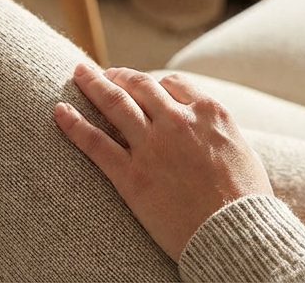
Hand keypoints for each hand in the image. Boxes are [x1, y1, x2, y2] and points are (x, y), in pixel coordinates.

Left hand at [55, 64, 272, 261]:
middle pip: (140, 85)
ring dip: (93, 84)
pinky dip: (74, 125)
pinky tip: (59, 112)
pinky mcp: (132, 176)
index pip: (172, 83)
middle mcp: (177, 121)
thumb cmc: (245, 197)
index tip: (140, 83)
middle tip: (105, 73)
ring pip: (114, 104)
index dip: (152, 82)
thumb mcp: (239, 148)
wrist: (235, 231)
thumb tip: (206, 128)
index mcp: (207, 111)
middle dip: (120, 75)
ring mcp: (152, 147)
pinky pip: (96, 143)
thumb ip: (216, 131)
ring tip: (79, 73)